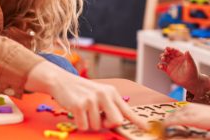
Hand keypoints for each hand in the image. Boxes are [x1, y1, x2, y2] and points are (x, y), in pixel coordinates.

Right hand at [26, 62, 147, 131]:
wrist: (62, 81)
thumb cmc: (83, 91)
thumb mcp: (100, 94)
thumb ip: (111, 107)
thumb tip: (120, 123)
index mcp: (112, 92)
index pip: (127, 110)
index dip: (138, 122)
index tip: (146, 129)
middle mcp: (104, 94)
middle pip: (116, 122)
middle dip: (107, 124)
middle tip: (99, 117)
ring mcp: (91, 99)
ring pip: (97, 126)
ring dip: (90, 123)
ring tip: (85, 111)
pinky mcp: (79, 105)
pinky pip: (84, 126)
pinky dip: (80, 123)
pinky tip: (77, 112)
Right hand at [157, 47, 199, 89]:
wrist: (191, 82)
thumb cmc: (193, 72)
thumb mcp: (192, 65)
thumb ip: (189, 58)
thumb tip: (187, 51)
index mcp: (181, 56)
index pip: (174, 51)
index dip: (170, 49)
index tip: (167, 48)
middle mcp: (175, 59)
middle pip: (168, 54)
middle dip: (165, 53)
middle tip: (165, 54)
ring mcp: (171, 65)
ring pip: (164, 59)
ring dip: (162, 57)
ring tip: (163, 59)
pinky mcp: (168, 71)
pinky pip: (162, 67)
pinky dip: (159, 65)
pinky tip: (160, 66)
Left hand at [163, 103, 209, 129]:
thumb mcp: (203, 115)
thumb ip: (196, 117)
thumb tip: (193, 121)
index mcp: (192, 106)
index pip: (178, 111)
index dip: (171, 116)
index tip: (167, 121)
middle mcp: (189, 107)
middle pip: (174, 113)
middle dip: (167, 119)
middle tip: (162, 125)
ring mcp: (189, 112)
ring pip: (173, 116)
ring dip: (166, 121)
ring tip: (161, 127)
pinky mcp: (189, 118)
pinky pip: (175, 121)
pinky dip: (168, 123)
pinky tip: (164, 126)